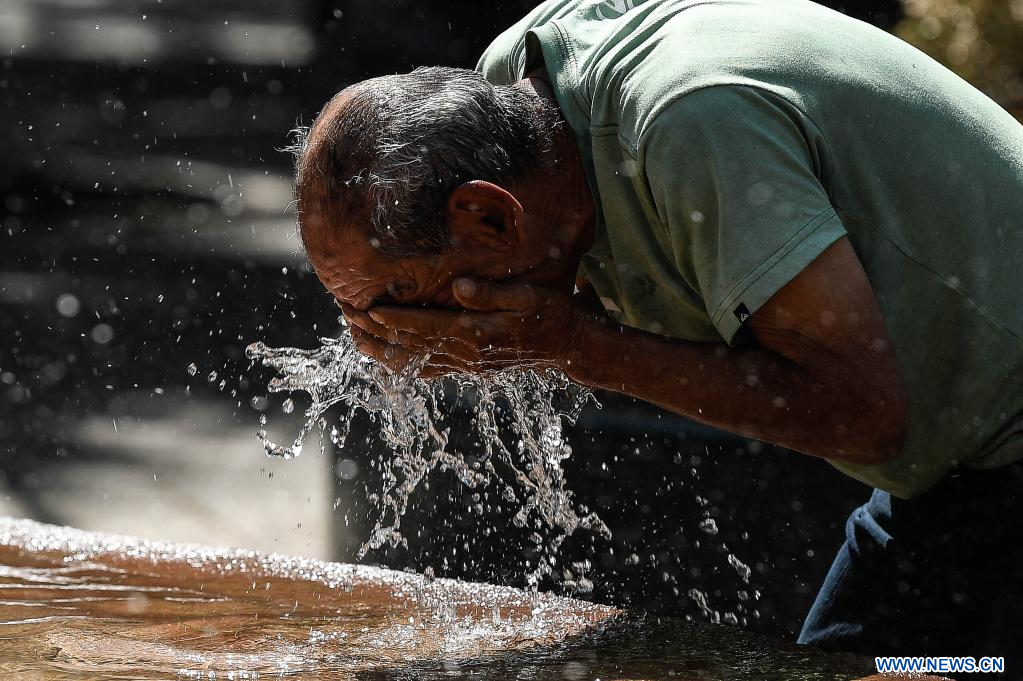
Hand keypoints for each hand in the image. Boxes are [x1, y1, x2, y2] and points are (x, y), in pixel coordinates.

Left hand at [342, 278, 601, 378]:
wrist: (571, 348)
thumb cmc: (552, 314)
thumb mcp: (529, 296)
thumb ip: (492, 293)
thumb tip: (460, 287)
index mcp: (476, 335)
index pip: (424, 327)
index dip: (392, 318)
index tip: (365, 308)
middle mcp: (466, 355)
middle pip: (411, 346)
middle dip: (376, 332)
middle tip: (346, 317)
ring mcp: (467, 365)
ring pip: (414, 362)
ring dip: (382, 351)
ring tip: (355, 338)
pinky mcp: (470, 367)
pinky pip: (429, 371)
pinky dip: (403, 366)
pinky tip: (387, 359)